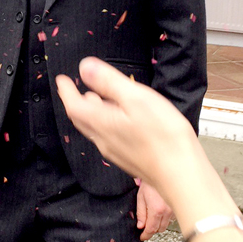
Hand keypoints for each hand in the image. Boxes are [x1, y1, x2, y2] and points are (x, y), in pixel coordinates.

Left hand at [55, 57, 198, 198]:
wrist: (180, 174)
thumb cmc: (163, 137)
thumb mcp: (135, 98)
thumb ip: (108, 82)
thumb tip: (85, 68)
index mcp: (101, 123)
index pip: (74, 105)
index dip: (66, 91)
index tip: (62, 80)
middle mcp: (103, 139)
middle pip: (81, 119)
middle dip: (75, 102)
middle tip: (73, 90)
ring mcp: (116, 151)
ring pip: (95, 129)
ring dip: (90, 112)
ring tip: (94, 100)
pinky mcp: (129, 158)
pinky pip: (108, 137)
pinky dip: (105, 123)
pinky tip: (117, 120)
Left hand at [136, 181, 172, 240]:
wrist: (163, 173)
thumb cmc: (151, 183)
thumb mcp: (141, 197)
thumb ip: (141, 213)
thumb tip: (141, 226)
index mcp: (156, 209)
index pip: (151, 229)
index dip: (146, 235)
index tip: (142, 237)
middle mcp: (167, 211)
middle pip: (159, 229)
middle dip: (152, 229)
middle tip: (145, 225)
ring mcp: (174, 209)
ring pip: (166, 224)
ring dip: (159, 224)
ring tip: (152, 216)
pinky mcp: (177, 207)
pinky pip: (171, 218)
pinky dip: (165, 218)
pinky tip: (160, 211)